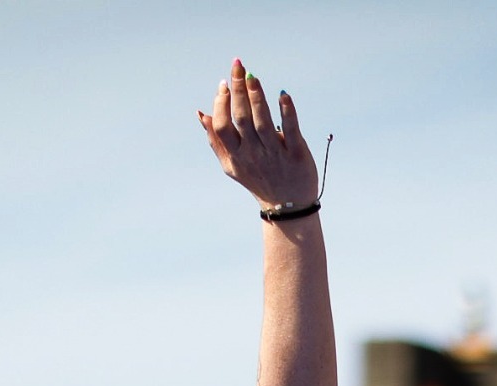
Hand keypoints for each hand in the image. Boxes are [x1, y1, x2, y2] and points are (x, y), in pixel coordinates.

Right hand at [197, 58, 316, 209]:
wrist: (287, 207)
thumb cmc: (258, 180)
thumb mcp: (232, 165)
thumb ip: (216, 140)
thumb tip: (200, 113)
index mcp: (236, 156)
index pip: (223, 126)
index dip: (221, 104)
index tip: (224, 83)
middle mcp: (253, 155)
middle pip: (241, 119)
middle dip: (238, 90)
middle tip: (238, 66)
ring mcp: (275, 155)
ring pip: (263, 122)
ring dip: (257, 97)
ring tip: (253, 77)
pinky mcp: (296, 155)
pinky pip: (291, 130)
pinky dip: (287, 112)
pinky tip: (283, 94)